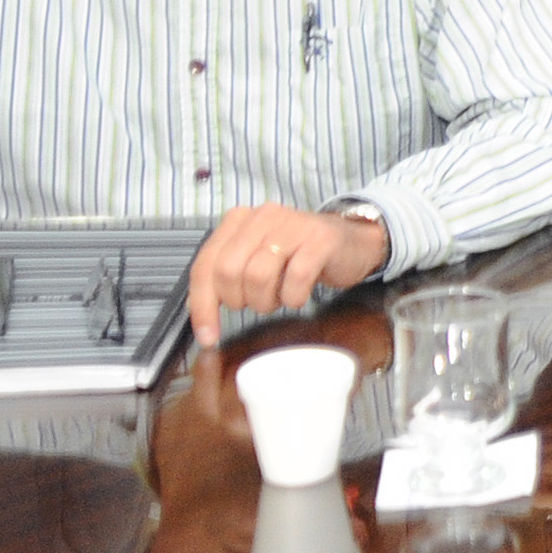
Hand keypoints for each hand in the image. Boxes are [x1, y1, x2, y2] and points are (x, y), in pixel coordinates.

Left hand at [186, 205, 390, 347]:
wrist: (353, 241)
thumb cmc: (300, 255)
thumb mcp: (257, 259)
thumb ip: (226, 276)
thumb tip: (198, 311)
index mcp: (239, 220)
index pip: (206, 264)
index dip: (202, 305)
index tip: (207, 335)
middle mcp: (263, 217)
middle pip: (228, 271)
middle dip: (239, 300)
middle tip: (257, 304)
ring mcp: (293, 226)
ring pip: (258, 276)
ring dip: (267, 301)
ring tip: (279, 298)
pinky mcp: (320, 240)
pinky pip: (295, 279)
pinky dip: (294, 297)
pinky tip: (299, 294)